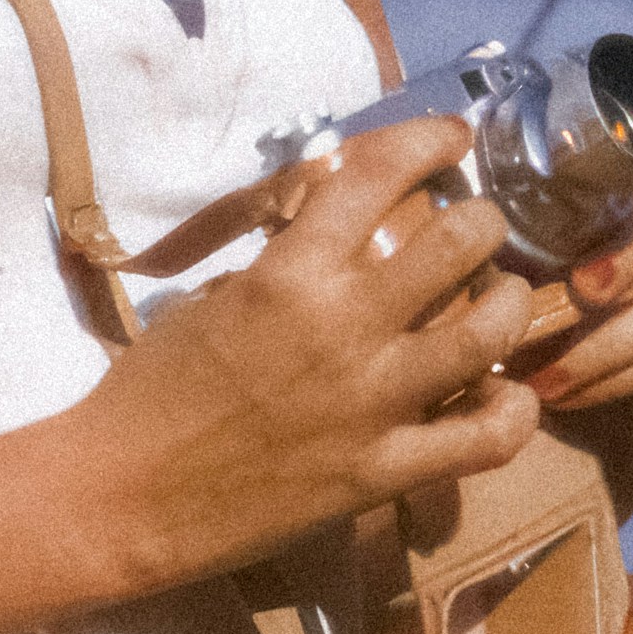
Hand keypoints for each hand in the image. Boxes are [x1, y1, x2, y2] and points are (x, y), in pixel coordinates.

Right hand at [70, 119, 540, 602]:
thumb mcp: (212, 298)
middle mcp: (343, 325)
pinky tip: (504, 394)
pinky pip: (484, 437)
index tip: (453, 137)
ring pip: (489, 330)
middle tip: (475, 230)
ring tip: (499, 299)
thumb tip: (333, 238)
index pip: (378, 173)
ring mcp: (372, 402)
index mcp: (289, 271)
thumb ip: (283, 264)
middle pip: (458, 240)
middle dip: (480, 222)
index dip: (429, 139)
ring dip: (507, 302)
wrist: (121, 497)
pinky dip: (511, 410)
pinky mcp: (384, 472)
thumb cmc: (150, 391)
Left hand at [522, 174, 632, 524]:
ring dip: (603, 346)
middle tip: (566, 301)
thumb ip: (524, 258)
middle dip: (618, 262)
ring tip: (542, 380)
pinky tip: (576, 396)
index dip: (599, 204)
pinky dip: (627, 376)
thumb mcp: (542, 286)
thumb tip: (469, 251)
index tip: (559, 253)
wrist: (622, 420)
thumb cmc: (571, 329)